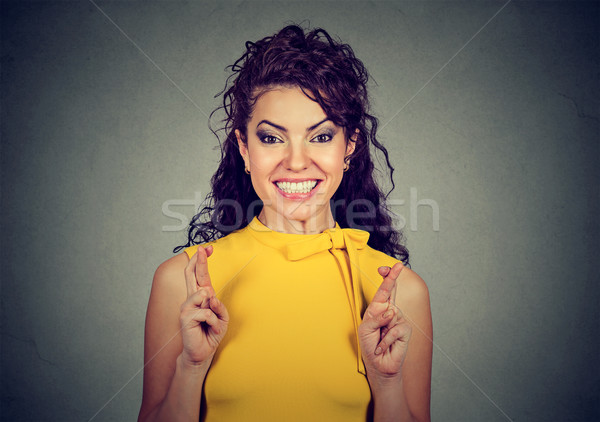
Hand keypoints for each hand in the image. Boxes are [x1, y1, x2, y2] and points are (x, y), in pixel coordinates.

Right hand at [179, 245, 228, 366]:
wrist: (202, 352)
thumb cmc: (211, 333)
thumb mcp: (222, 317)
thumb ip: (218, 305)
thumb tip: (209, 295)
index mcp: (201, 296)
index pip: (200, 275)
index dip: (202, 261)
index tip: (208, 248)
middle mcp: (192, 299)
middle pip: (192, 274)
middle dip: (199, 261)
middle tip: (204, 249)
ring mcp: (187, 307)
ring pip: (204, 294)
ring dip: (215, 311)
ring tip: (213, 323)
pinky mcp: (185, 317)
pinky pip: (207, 312)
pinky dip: (214, 322)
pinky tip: (210, 329)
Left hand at [358, 263, 411, 380]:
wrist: (378, 365)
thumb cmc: (370, 346)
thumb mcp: (365, 330)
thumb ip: (375, 318)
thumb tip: (391, 311)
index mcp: (377, 309)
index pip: (384, 290)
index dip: (390, 277)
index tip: (397, 266)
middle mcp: (389, 311)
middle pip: (391, 294)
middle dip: (391, 285)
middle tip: (393, 280)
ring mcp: (398, 320)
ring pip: (393, 313)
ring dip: (382, 329)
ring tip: (379, 339)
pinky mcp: (405, 330)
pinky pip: (396, 328)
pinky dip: (387, 339)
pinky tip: (383, 346)